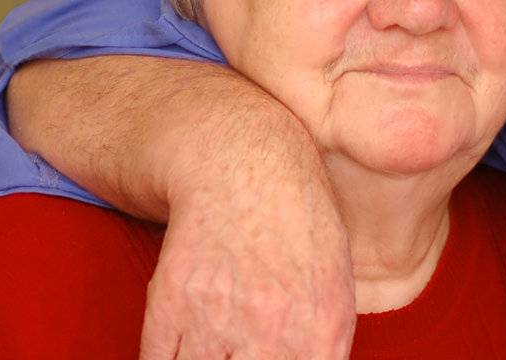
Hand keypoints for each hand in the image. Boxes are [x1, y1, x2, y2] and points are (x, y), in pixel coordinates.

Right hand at [138, 136, 354, 358]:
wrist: (244, 164)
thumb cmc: (298, 224)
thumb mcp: (335, 287)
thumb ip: (323, 350)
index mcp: (322, 333)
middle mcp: (271, 334)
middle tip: (237, 359)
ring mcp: (217, 322)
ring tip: (216, 353)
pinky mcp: (170, 307)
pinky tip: (182, 353)